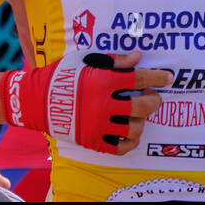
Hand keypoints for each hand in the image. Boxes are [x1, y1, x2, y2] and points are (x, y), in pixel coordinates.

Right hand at [0, 50, 169, 155]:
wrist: (35, 100)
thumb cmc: (63, 75)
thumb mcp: (87, 59)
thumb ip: (115, 60)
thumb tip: (138, 57)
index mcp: (103, 81)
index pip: (140, 79)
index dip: (158, 78)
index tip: (169, 78)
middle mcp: (103, 105)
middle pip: (143, 107)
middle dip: (154, 100)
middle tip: (151, 97)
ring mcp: (98, 125)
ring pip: (134, 128)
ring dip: (141, 121)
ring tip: (137, 114)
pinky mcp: (91, 140)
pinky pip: (119, 147)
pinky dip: (130, 141)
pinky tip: (129, 132)